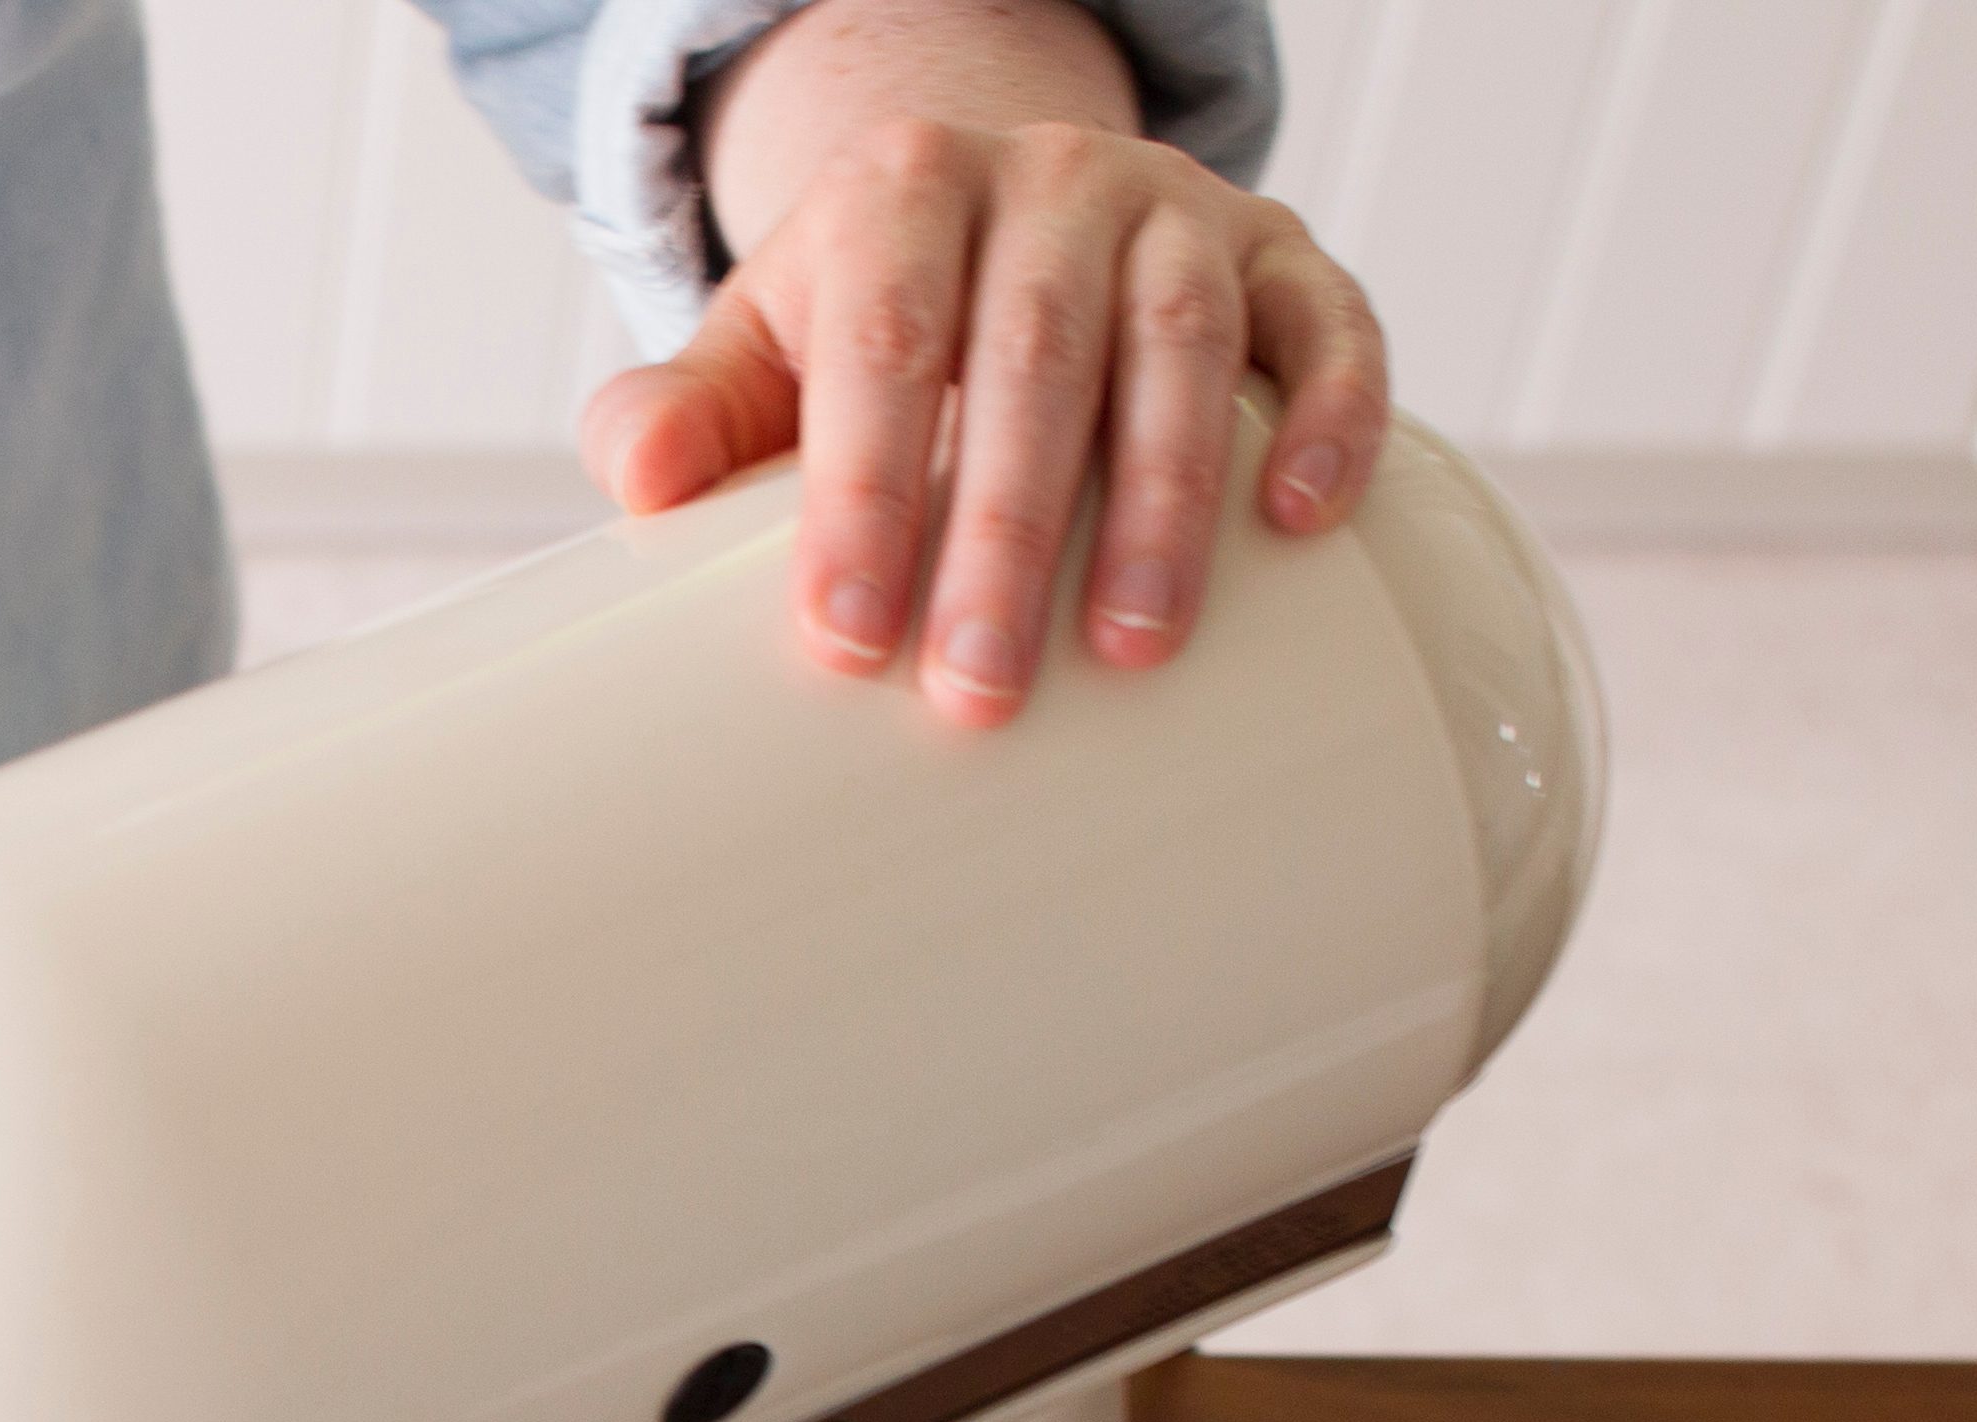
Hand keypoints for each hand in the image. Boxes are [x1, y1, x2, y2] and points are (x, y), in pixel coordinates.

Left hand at [579, 0, 1389, 725]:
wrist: (997, 211)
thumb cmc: (868, 320)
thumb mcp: (761, 350)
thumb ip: (684, 413)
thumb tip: (644, 482)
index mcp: (903, 188)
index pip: (881, 341)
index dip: (864, 490)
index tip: (848, 638)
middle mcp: (1047, 177)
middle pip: (1031, 355)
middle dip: (1005, 535)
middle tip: (980, 689)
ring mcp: (1176, 206)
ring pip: (1179, 346)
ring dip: (1163, 503)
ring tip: (1134, 650)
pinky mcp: (1282, 250)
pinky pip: (1329, 320)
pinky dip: (1332, 415)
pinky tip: (1303, 524)